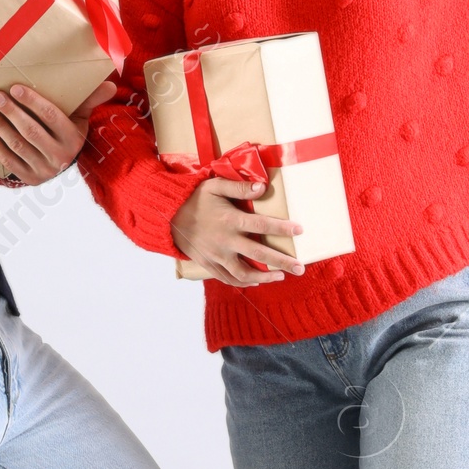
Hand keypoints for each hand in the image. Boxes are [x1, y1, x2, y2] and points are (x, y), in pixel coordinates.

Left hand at [0, 79, 116, 185]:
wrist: (63, 166)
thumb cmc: (68, 133)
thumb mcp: (81, 117)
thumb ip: (90, 100)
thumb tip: (111, 85)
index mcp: (73, 138)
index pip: (51, 117)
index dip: (33, 102)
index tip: (15, 88)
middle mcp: (60, 156)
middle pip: (31, 131)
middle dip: (12, 113)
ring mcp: (44, 170)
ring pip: (18, 146)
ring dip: (0, 127)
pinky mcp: (30, 179)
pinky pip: (10, 162)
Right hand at [170, 175, 304, 284]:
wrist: (167, 216)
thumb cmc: (194, 198)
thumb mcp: (214, 186)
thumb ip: (239, 188)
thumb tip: (263, 187)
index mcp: (230, 220)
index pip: (262, 226)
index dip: (282, 228)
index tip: (300, 231)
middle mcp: (225, 241)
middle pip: (259, 255)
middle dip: (283, 262)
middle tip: (301, 268)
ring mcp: (217, 256)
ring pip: (244, 273)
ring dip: (265, 277)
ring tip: (281, 276)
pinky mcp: (209, 264)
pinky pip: (228, 278)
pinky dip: (244, 282)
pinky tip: (257, 282)